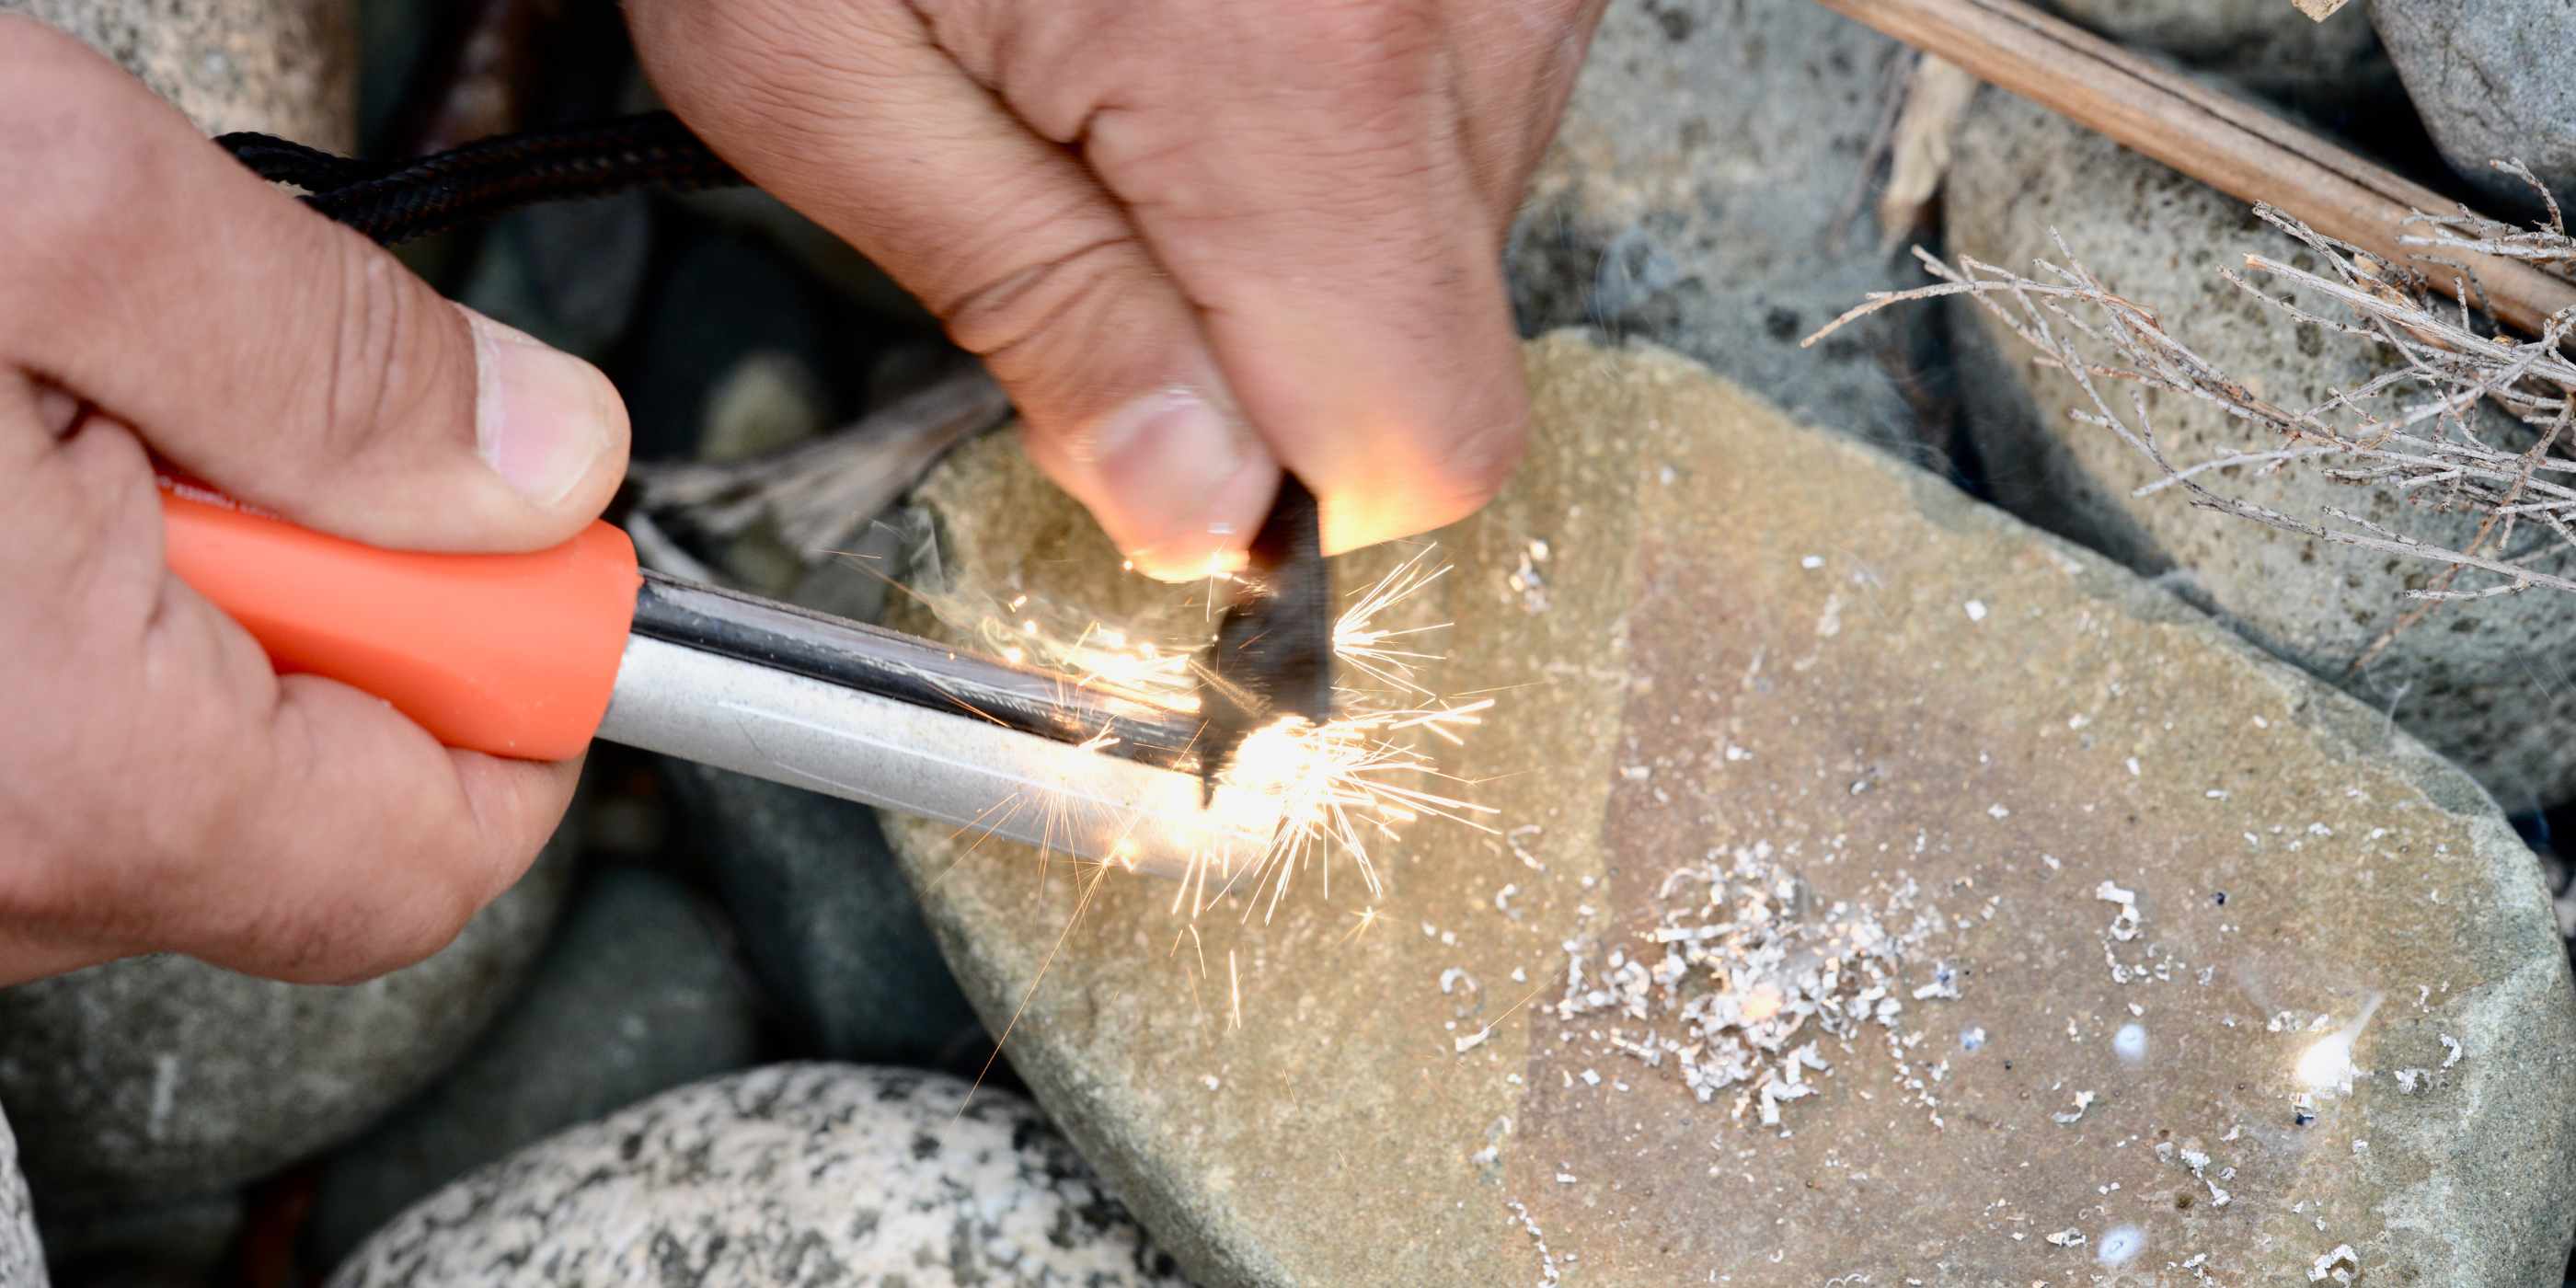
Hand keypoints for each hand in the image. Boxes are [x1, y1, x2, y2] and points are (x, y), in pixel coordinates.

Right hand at [0, 19, 628, 984]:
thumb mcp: (44, 214)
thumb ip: (331, 364)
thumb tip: (548, 465)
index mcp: (73, 770)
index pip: (438, 849)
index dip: (530, 684)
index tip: (515, 545)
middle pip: (307, 803)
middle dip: (337, 603)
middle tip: (219, 418)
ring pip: (162, 763)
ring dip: (183, 590)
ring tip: (64, 422)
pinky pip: (36, 743)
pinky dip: (59, 613)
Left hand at [626, 0, 1604, 577]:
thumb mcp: (823, 66)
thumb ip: (1037, 309)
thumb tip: (1195, 513)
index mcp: (1293, 71)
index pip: (1420, 445)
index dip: (1280, 494)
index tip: (1154, 436)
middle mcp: (1456, 0)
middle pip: (1443, 341)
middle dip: (1271, 342)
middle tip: (1090, 190)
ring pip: (1461, 222)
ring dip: (1302, 211)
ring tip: (1138, 57)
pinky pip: (1473, 97)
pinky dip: (1345, 103)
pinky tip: (1218, 14)